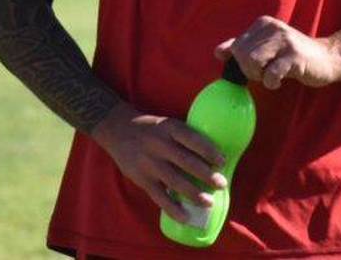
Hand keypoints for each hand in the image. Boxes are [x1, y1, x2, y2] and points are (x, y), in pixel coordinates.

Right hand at [90, 102, 227, 223]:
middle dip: (207, 175)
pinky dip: (173, 209)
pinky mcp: (142, 179)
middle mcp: (160, 145)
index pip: (193, 139)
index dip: (209, 151)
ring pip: (176, 182)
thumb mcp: (166, 124)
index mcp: (169, 128)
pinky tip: (186, 217)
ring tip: (209, 202)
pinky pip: (160, 197)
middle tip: (222, 184)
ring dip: (194, 194)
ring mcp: (150, 163)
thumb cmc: (150, 129)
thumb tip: (210, 156)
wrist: (117, 129)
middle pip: (187, 162)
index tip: (222, 161)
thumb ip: (182, 137)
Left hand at [215, 15, 340, 89]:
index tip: (256, 67)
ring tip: (270, 75)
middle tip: (264, 74)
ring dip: (259, 76)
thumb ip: (243, 47)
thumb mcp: (267, 46)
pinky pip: (271, 74)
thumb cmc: (293, 55)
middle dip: (249, 71)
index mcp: (263, 23)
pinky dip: (271, 82)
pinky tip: (280, 81)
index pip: (236, 45)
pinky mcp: (295, 56)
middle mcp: (273, 27)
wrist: (328, 58)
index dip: (241, 63)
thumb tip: (217, 52)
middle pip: (242, 54)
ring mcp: (284, 41)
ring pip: (252, 61)